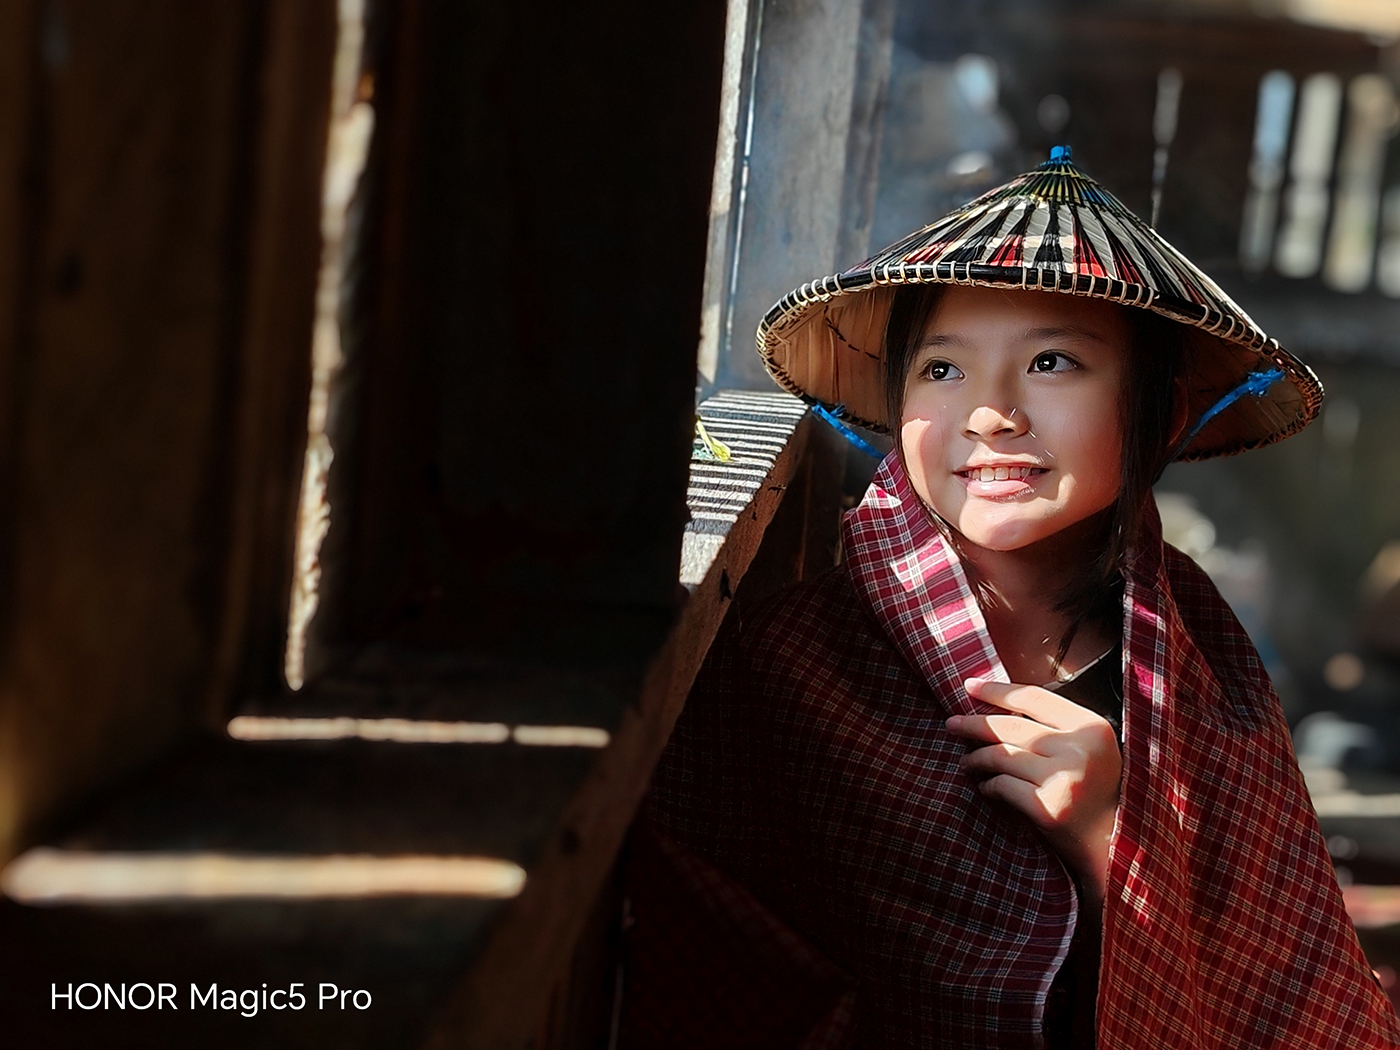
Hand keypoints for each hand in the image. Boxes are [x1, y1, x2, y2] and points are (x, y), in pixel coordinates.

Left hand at [945, 677, 1120, 903]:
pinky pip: (1002, 786)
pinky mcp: (1048, 809)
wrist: (1116, 847)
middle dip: (974, 724)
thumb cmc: (1099, 794)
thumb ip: (1057, 727)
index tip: (969, 685)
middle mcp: (1078, 748)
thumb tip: (997, 706)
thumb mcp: (1092, 750)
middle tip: (951, 724)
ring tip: (967, 762)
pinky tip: (985, 787)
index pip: (1033, 696)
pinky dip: (989, 786)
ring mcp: (1063, 779)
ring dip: (976, 758)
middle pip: (1010, 725)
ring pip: (1001, 755)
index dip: (996, 690)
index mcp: (1091, 727)